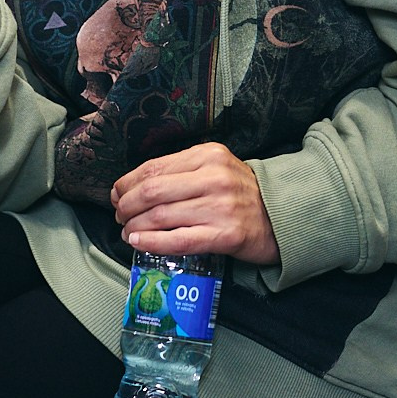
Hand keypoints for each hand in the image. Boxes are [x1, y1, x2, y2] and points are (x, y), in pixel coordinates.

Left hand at [110, 144, 278, 264]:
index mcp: (207, 155)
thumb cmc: (240, 193)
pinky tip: (138, 242)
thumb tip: (135, 185)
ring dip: (135, 227)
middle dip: (126, 205)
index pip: (154, 167)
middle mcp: (213, 178)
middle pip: (152, 191)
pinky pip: (178, 240)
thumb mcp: (214, 167)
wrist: (279, 215)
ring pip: (161, 216)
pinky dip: (152, 242)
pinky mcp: (224, 235)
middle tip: (119, 215)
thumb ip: (181, 170)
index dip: (127, 183)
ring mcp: (219, 207)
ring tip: (127, 231)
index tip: (117, 194)